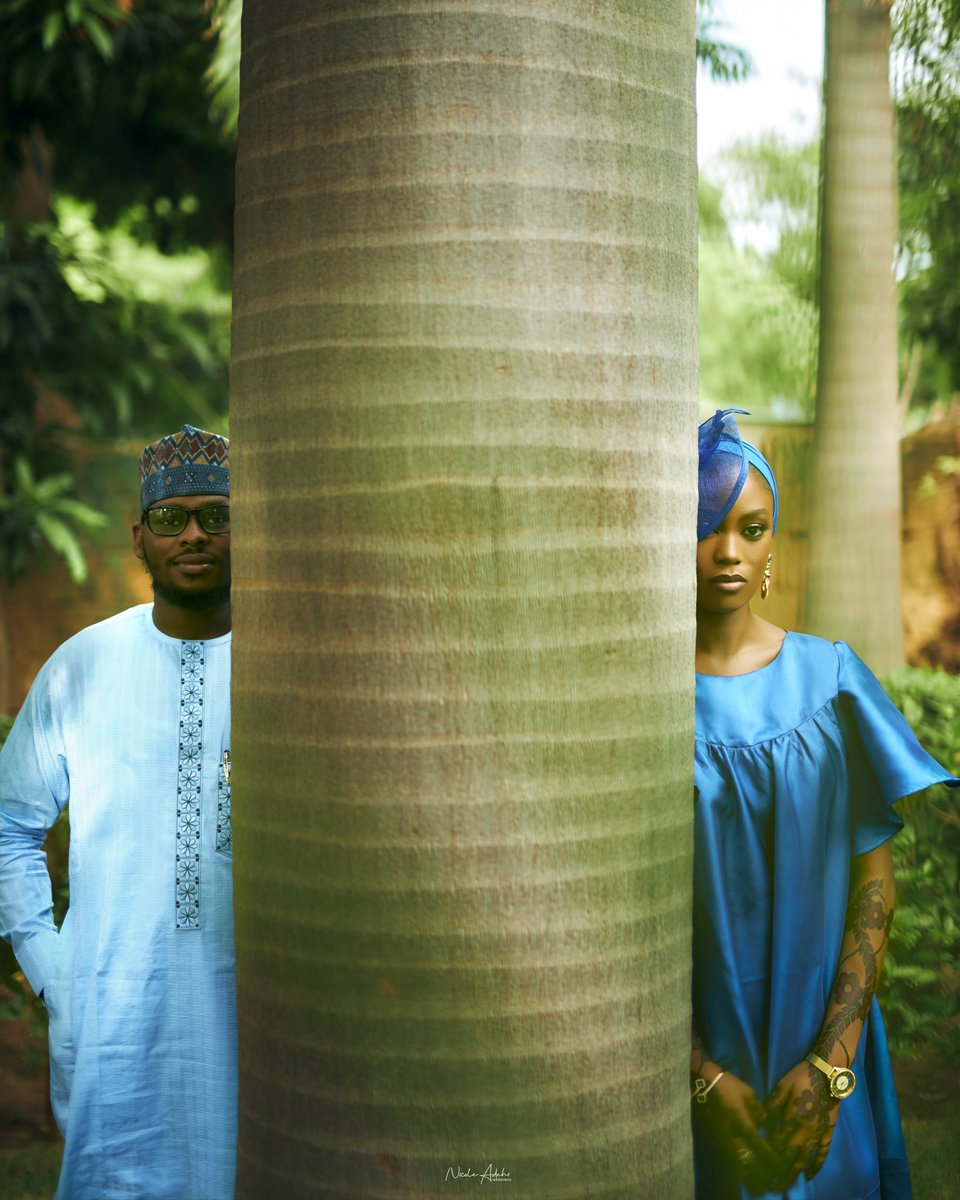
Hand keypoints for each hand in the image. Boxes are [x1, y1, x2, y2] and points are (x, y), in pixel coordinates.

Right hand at [694, 1070, 793, 1195]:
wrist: (702, 1082)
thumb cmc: (727, 1085)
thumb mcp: (748, 1093)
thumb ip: (758, 1111)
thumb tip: (762, 1124)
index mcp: (743, 1124)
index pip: (761, 1148)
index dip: (772, 1160)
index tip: (781, 1166)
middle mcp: (733, 1136)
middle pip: (750, 1163)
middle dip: (763, 1175)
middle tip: (774, 1182)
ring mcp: (723, 1140)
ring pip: (738, 1165)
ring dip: (751, 1177)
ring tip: (761, 1187)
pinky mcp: (716, 1140)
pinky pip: (730, 1160)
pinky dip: (740, 1171)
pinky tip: (746, 1176)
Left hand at [765, 1060, 838, 1180]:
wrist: (828, 1073)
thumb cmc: (802, 1076)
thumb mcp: (782, 1085)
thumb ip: (772, 1104)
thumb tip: (761, 1119)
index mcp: (793, 1116)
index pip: (779, 1141)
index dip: (770, 1152)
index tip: (761, 1161)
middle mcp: (807, 1129)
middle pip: (792, 1154)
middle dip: (781, 1168)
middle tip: (772, 1180)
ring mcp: (819, 1132)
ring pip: (806, 1157)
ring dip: (796, 1171)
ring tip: (786, 1182)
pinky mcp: (829, 1131)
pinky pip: (823, 1152)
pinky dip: (816, 1165)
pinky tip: (809, 1176)